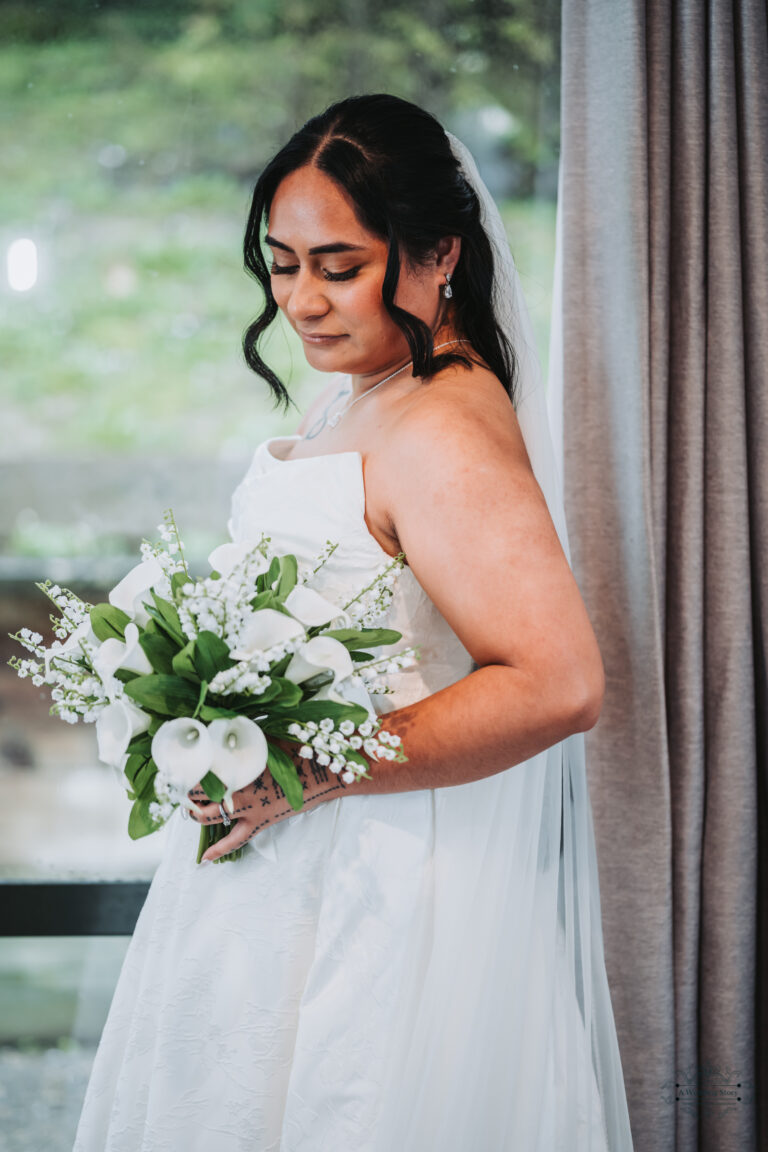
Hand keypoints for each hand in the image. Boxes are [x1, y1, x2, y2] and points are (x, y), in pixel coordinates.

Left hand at [187, 738, 351, 861]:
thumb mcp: (264, 738)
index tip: (177, 768)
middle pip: (198, 793)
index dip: (184, 770)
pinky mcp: (259, 822)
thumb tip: (220, 731)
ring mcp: (246, 807)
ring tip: (191, 810)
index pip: (198, 769)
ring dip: (195, 813)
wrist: (321, 772)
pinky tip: (204, 860)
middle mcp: (235, 786)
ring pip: (208, 816)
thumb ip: (241, 739)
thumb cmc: (295, 750)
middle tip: (182, 788)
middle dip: (186, 792)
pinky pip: (235, 841)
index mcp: (236, 764)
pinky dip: (218, 850)